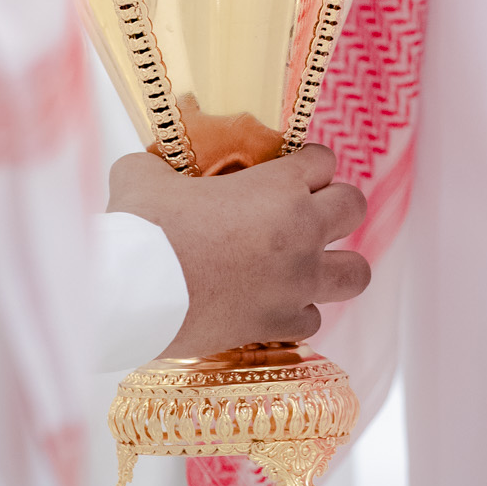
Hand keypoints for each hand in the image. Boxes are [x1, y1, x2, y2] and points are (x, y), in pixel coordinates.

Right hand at [107, 143, 369, 357]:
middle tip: (306, 212)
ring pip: (356, 272)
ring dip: (336, 265)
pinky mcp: (278, 325)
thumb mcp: (144, 175)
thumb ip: (160, 165)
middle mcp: (300, 231)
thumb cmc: (140, 227)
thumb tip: (151, 166)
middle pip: (355, 207)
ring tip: (308, 263)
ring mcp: (295, 282)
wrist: (130, 293)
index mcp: (278, 186)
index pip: (325, 160)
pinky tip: (271, 304)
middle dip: (335, 206)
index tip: (291, 170)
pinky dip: (297, 312)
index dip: (309, 163)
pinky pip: (313, 320)